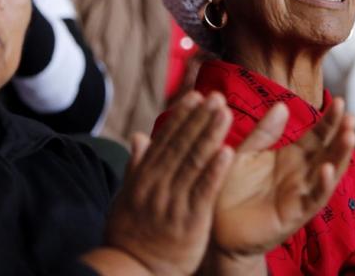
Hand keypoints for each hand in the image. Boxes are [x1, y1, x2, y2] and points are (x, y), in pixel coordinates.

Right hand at [98, 92, 234, 275]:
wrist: (132, 271)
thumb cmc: (130, 235)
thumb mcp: (126, 198)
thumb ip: (136, 166)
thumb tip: (139, 136)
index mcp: (143, 178)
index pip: (164, 141)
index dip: (181, 117)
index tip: (195, 96)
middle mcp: (156, 186)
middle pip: (180, 146)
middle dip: (199, 119)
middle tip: (216, 96)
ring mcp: (171, 202)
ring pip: (193, 163)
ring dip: (210, 135)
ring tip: (226, 113)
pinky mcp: (188, 221)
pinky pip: (203, 191)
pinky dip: (214, 171)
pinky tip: (228, 152)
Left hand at [210, 97, 354, 259]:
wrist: (216, 226)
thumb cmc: (230, 188)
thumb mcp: (246, 153)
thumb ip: (264, 132)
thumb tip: (283, 105)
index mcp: (292, 156)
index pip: (317, 135)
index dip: (329, 119)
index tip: (340, 100)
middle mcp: (302, 174)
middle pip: (328, 151)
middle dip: (341, 134)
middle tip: (351, 116)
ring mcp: (301, 194)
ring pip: (328, 172)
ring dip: (340, 156)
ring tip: (350, 136)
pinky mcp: (294, 214)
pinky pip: (312, 198)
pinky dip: (322, 185)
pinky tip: (327, 169)